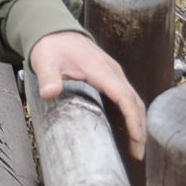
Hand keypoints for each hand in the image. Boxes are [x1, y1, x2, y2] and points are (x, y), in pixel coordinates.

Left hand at [27, 31, 146, 159]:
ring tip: (136, 148)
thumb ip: (48, 78)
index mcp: (102, 70)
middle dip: (140, 128)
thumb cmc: (52, 46)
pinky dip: (130, 115)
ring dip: (138, 123)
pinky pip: (125, 98)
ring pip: (133, 101)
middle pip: (135, 102)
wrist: (55, 32)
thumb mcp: (45, 61)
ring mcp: (114, 76)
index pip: (125, 98)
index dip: (134, 120)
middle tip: (138, 153)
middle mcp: (113, 73)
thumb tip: (49, 93)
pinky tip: (126, 131)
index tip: (137, 140)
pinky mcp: (110, 79)